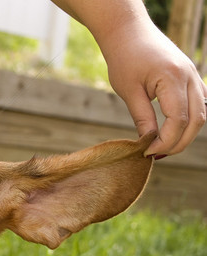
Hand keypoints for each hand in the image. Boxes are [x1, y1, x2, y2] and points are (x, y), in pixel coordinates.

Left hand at [103, 21, 205, 156]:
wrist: (128, 32)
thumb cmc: (124, 58)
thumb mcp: (128, 91)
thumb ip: (142, 117)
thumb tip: (149, 143)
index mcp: (173, 78)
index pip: (178, 120)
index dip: (165, 141)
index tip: (147, 152)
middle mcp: (190, 77)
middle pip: (196, 120)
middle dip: (178, 143)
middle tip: (156, 155)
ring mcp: (194, 76)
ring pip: (200, 114)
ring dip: (185, 134)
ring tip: (162, 147)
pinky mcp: (191, 77)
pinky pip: (197, 104)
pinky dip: (187, 121)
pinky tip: (169, 132)